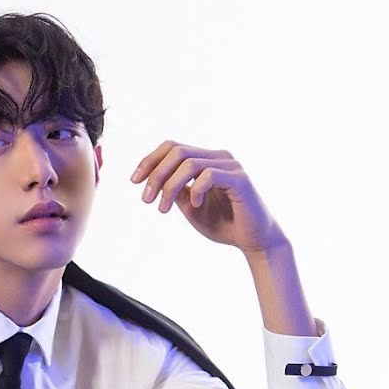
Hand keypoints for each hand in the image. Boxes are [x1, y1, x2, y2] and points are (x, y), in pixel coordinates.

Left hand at [131, 144, 286, 252]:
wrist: (253, 241)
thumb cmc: (224, 224)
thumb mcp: (190, 207)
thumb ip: (176, 191)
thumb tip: (153, 180)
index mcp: (206, 160)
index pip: (172, 147)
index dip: (150, 160)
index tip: (134, 181)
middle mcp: (218, 157)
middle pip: (177, 151)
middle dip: (155, 174)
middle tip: (145, 199)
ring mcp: (230, 166)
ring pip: (189, 163)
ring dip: (169, 186)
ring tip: (163, 209)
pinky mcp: (240, 179)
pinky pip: (208, 175)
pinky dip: (195, 191)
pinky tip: (195, 206)